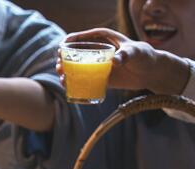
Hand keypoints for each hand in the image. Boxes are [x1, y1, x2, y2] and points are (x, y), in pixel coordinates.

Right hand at [57, 28, 189, 94]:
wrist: (152, 72)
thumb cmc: (144, 56)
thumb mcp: (135, 52)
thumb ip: (125, 55)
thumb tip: (115, 62)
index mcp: (101, 38)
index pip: (79, 38)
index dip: (67, 43)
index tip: (60, 50)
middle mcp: (96, 50)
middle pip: (72, 53)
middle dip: (62, 59)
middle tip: (60, 67)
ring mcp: (96, 64)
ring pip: (75, 67)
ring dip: (65, 72)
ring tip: (62, 78)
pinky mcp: (98, 77)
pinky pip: (82, 79)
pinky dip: (73, 82)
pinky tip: (67, 86)